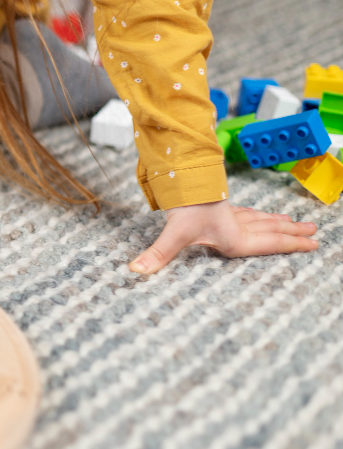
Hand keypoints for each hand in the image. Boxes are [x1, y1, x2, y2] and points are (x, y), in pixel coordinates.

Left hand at [129, 200, 317, 274]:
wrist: (179, 176)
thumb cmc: (183, 206)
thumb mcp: (173, 234)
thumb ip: (158, 255)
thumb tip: (136, 271)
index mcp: (233, 238)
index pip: (269, 244)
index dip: (291, 245)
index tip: (312, 244)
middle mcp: (235, 226)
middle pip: (270, 230)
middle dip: (291, 233)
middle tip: (313, 232)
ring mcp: (228, 213)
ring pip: (259, 218)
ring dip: (276, 222)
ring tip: (292, 222)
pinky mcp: (218, 205)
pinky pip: (244, 211)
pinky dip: (256, 214)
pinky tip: (256, 213)